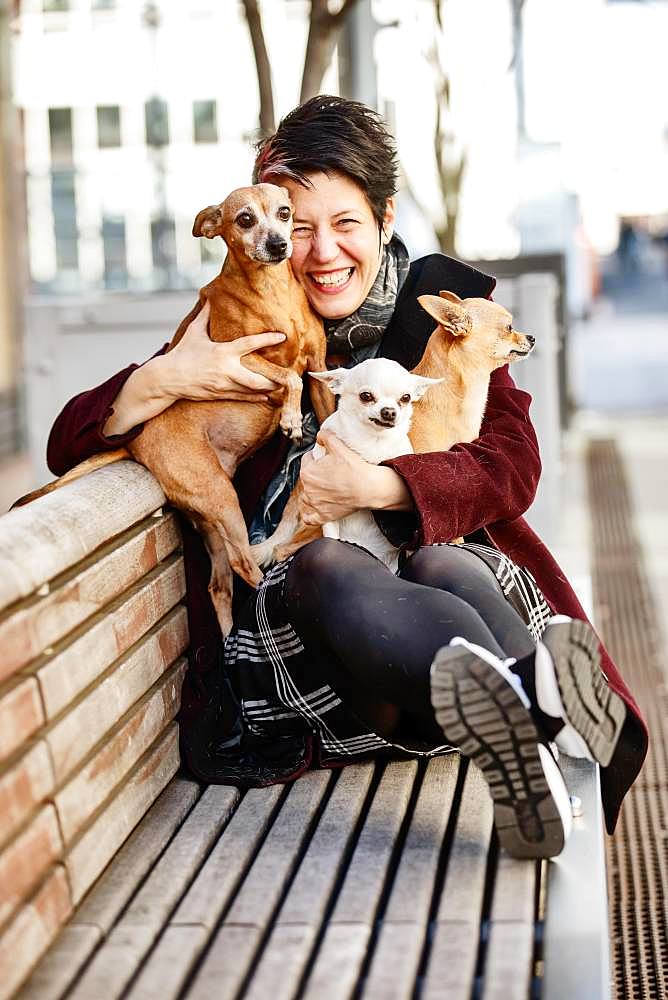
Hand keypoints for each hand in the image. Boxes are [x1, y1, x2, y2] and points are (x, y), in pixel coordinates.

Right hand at [160, 300, 285, 400]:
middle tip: (288, 375)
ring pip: (252, 390)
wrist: (168, 379)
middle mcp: (226, 370)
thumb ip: (204, 316)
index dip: (267, 339)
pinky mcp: (220, 395)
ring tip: (281, 385)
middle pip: (257, 378)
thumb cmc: (182, 353)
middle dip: (274, 378)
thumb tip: (210, 299)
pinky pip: (243, 398)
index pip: (249, 345)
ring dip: (268, 388)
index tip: (282, 336)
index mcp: (222, 352)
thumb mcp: (194, 333)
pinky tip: (266, 396)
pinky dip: (256, 397)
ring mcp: (224, 385)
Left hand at [299, 429, 414, 523]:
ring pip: (306, 497)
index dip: (316, 457)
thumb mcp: (339, 446)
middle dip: (315, 474)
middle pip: (307, 478)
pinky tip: (314, 508)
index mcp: (307, 472)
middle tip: (330, 472)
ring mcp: (315, 504)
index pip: (307, 460)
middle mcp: (308, 489)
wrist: (369, 488)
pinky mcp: (323, 515)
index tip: (325, 459)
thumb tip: (319, 436)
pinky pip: (308, 518)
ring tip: (325, 488)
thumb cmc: (354, 468)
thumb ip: (325, 437)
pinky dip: (309, 513)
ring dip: (312, 492)